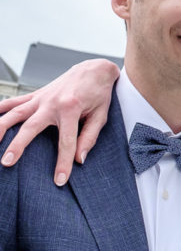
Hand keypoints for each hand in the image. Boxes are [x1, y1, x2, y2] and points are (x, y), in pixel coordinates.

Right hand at [0, 59, 119, 184]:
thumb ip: (89, 138)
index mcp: (71, 109)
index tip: (59, 180)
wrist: (93, 70)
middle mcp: (51, 103)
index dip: (63, 163)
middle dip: (18, 146)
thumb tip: (79, 159)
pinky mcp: (35, 95)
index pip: (66, 142)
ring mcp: (40, 98)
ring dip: (0, 127)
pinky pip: (13, 102)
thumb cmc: (99, 94)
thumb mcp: (101, 116)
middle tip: (7, 162)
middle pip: (30, 127)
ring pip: (14, 113)